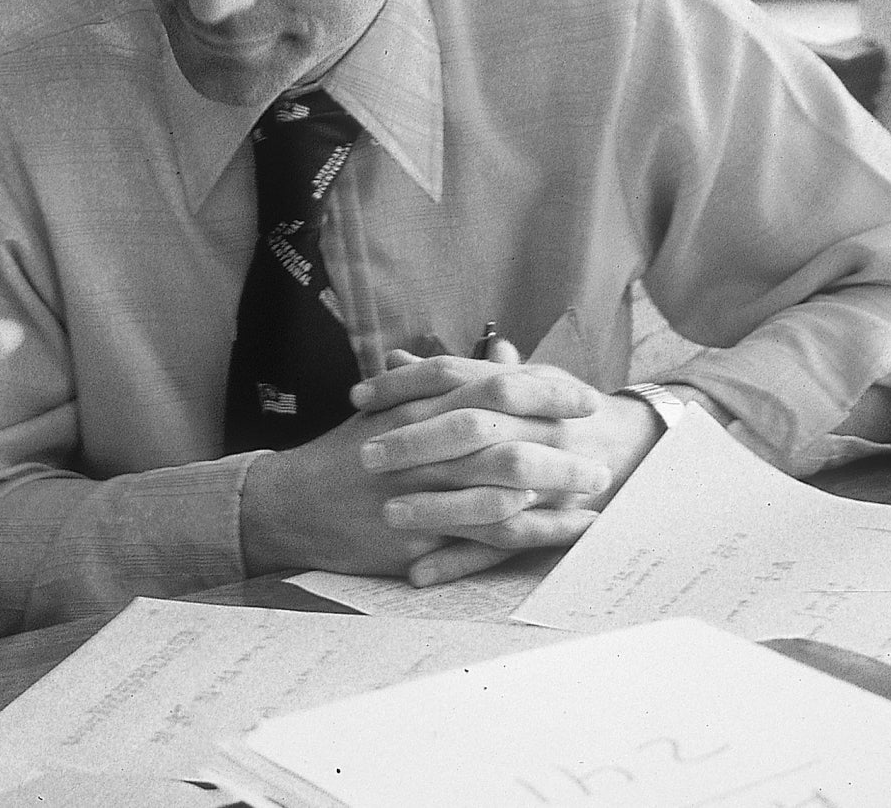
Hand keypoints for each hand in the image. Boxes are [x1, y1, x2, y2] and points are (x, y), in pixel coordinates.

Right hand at [240, 355, 617, 584]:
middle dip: (560, 446)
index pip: (490, 388)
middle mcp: (419, 445)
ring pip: (500, 487)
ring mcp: (416, 491)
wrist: (289, 503)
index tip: (585, 399)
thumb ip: (453, 381)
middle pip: (503, 438)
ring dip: (556, 490)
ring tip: (595, 492)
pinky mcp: (415, 535)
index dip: (544, 392)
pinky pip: (486, 536)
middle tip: (602, 454)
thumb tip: (504, 353)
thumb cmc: (346, 454)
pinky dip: (534, 531)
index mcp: (416, 407)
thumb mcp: (392, 406)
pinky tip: (568, 530)